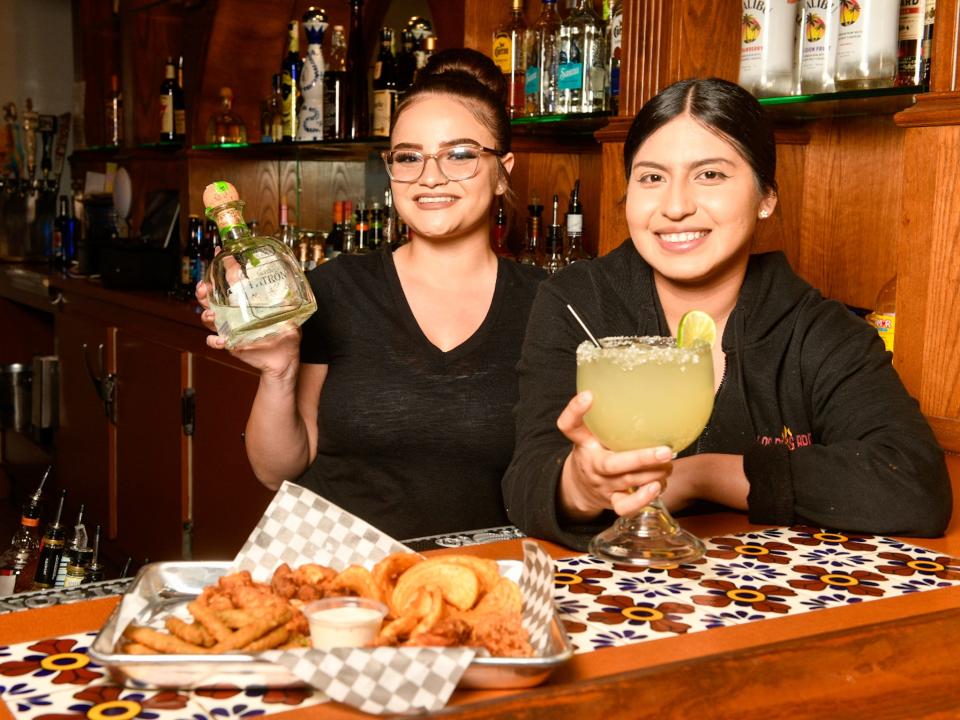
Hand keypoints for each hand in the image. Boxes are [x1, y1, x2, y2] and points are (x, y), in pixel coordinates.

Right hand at [194, 248, 302, 381]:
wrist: (284, 360)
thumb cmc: (286, 335)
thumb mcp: (290, 315)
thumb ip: (290, 303)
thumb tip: (296, 287)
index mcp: (246, 302)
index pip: (230, 280)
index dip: (223, 266)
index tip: (220, 254)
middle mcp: (233, 313)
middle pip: (210, 298)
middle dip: (203, 290)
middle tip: (205, 287)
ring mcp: (230, 328)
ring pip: (208, 318)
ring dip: (206, 314)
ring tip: (211, 314)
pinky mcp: (230, 344)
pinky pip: (215, 342)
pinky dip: (215, 341)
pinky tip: (222, 340)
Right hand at [557, 391, 673, 519]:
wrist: (579, 487)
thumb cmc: (592, 451)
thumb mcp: (588, 431)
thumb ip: (600, 414)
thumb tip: (623, 387)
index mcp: (583, 443)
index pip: (570, 425)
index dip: (576, 410)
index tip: (589, 396)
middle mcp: (591, 465)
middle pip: (612, 464)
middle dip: (642, 458)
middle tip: (665, 450)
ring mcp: (602, 486)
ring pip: (629, 483)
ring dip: (654, 474)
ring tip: (667, 464)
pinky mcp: (612, 502)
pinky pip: (627, 506)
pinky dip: (645, 498)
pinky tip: (659, 485)